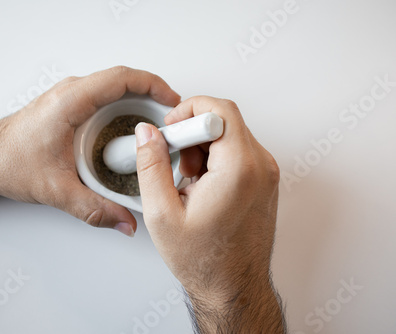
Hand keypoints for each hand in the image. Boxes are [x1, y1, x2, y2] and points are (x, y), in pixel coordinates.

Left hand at [0, 66, 180, 235]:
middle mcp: (70, 93)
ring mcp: (69, 97)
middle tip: (172, 118)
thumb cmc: (8, 162)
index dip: (153, 85)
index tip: (173, 100)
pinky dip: (125, 107)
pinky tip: (132, 130)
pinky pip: (105, 98)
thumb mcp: (56, 191)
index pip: (121, 79)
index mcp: (70, 102)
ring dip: (140, 102)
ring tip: (157, 125)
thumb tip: (125, 221)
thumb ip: (94, 209)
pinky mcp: (69, 106)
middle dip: (153, 95)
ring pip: (114, 88)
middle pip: (123, 80)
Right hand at [134, 96, 284, 331]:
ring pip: (229, 134)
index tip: (171, 131)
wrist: (232, 287)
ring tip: (188, 180)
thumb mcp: (163, 213)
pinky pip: (237, 151)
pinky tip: (200, 185)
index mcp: (239, 170)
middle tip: (176, 161)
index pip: (220, 109)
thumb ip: (151, 165)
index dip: (188, 111)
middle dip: (192, 132)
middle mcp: (260, 167)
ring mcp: (265, 174)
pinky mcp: (262, 180)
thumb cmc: (205, 261)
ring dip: (202, 146)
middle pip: (224, 120)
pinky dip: (214, 158)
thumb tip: (148, 134)